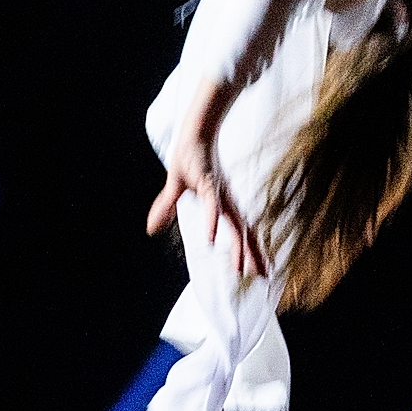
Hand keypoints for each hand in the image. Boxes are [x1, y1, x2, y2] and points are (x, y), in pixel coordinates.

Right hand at [144, 77, 264, 279]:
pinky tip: (210, 239)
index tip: (257, 271)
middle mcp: (226, 202)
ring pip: (234, 224)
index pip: (240, 231)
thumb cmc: (191, 158)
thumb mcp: (175, 189)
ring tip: (241, 269)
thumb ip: (165, 209)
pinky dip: (212, 223)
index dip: (249, 250)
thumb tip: (150, 228)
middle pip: (243, 233)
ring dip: (238, 247)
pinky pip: (212, 208)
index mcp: (223, 204)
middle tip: (260, 277)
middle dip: (251, 255)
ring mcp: (219, 194)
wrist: (194, 133)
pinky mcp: (208, 184)